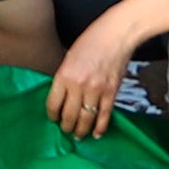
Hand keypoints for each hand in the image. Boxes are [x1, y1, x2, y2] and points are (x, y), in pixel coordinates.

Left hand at [46, 17, 142, 137]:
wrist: (117, 34)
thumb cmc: (92, 40)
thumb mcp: (70, 57)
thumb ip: (65, 77)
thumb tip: (62, 96)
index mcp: (64, 75)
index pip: (53, 104)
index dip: (52, 115)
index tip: (53, 118)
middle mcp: (79, 85)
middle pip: (69, 115)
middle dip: (66, 126)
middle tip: (66, 130)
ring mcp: (96, 90)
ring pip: (86, 118)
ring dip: (81, 130)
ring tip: (78, 135)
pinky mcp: (111, 92)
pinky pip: (104, 115)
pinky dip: (100, 127)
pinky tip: (96, 134)